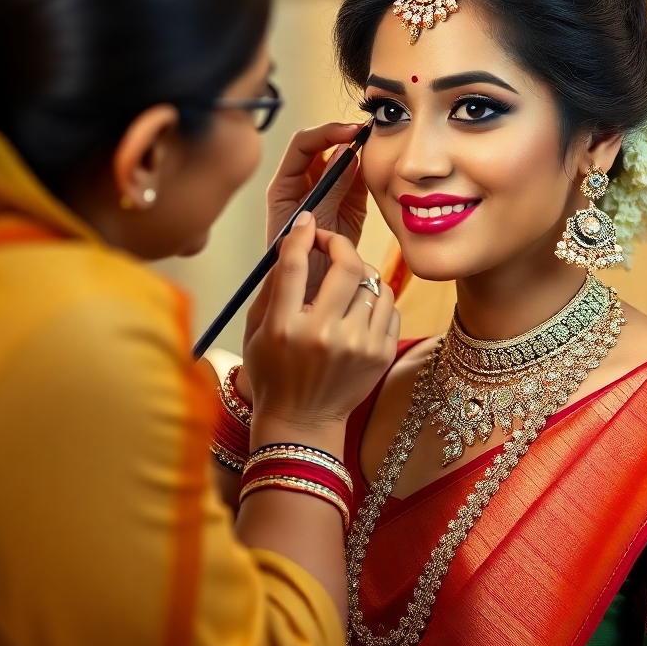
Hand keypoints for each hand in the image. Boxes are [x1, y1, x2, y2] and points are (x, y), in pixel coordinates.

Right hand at [243, 211, 398, 454]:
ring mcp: (358, 346)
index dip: (303, 235)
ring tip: (344, 284)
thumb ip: (275, 286)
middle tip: (330, 244)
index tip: (307, 223)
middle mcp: (324, 335)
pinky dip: (375, 301)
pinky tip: (358, 310)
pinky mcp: (380, 355)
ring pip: (374, 283)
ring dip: (359, 274)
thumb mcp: (258, 329)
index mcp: (286, 327)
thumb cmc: (273, 372)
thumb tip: (296, 241)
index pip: (296, 265)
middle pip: (348, 266)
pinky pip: (389, 307)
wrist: (302, 423)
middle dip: (339, 244)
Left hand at [266, 122, 368, 301]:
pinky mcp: (346, 203)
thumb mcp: (316, 221)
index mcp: (285, 186)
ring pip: (343, 161)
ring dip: (359, 152)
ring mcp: (326, 193)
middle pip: (324, 147)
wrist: (307, 297)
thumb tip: (347, 152)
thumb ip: (331, 187)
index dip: (327, 133)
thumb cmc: (298, 264)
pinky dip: (369, 173)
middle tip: (368, 133)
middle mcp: (303, 184)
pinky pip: (357, 180)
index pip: (303, 145)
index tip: (351, 132)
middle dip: (345, 136)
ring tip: (377, 149)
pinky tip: (380, 171)